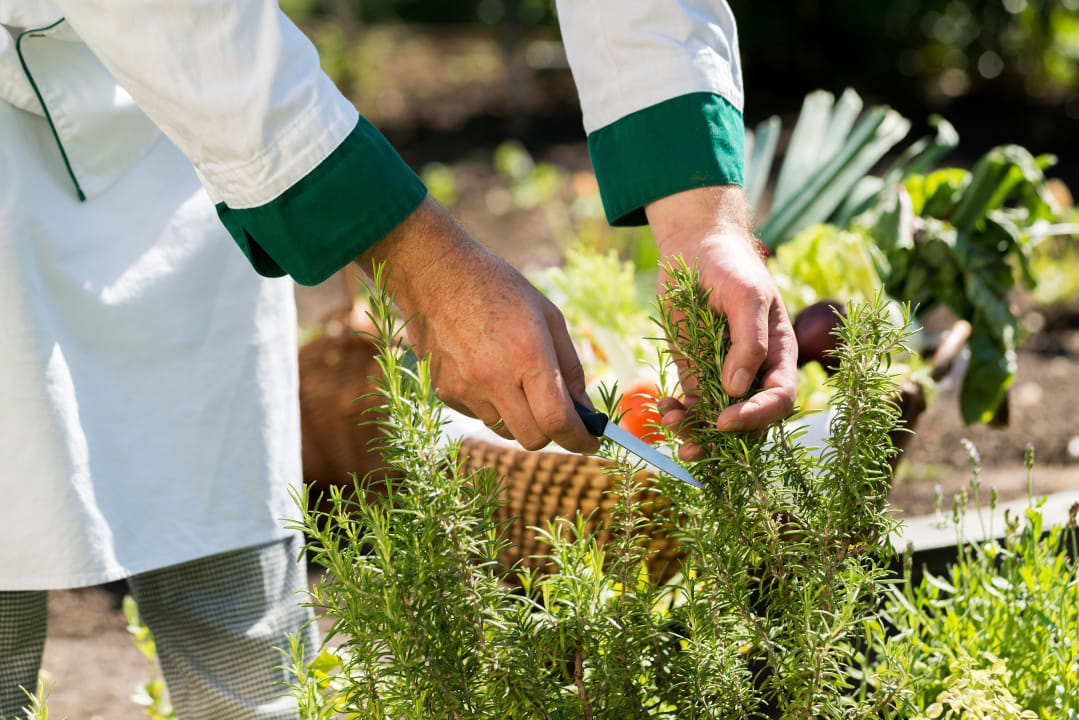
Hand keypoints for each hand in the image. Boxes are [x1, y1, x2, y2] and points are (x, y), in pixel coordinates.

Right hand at [358, 196, 599, 453]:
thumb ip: (570, 367)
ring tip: (515, 379)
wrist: (434, 273)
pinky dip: (492, 406)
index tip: (590, 443)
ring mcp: (465, 389)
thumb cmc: (498, 288)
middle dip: (551, 434)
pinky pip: (479, 415)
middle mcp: (494, 379)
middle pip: (532, 439)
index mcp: (527, 356)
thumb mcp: (548, 316)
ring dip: (520, 418)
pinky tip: (487, 371)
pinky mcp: (444, 392)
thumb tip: (584, 409)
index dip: (579, 440)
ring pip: (504, 430)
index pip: (558, 421)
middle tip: (558, 415)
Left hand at [645, 186, 796, 460]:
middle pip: (750, 420)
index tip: (726, 419)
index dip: (757, 415)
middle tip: (691, 447)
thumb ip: (748, 342)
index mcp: (778, 356)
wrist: (695, 249)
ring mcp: (723, 376)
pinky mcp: (695, 374)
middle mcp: (754, 373)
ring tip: (670, 423)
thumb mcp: (746, 297)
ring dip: (695, 433)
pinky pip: (691, 406)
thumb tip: (737, 390)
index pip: (779, 399)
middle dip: (724, 440)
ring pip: (717, 421)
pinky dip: (678, 414)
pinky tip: (664, 406)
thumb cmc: (731, 266)